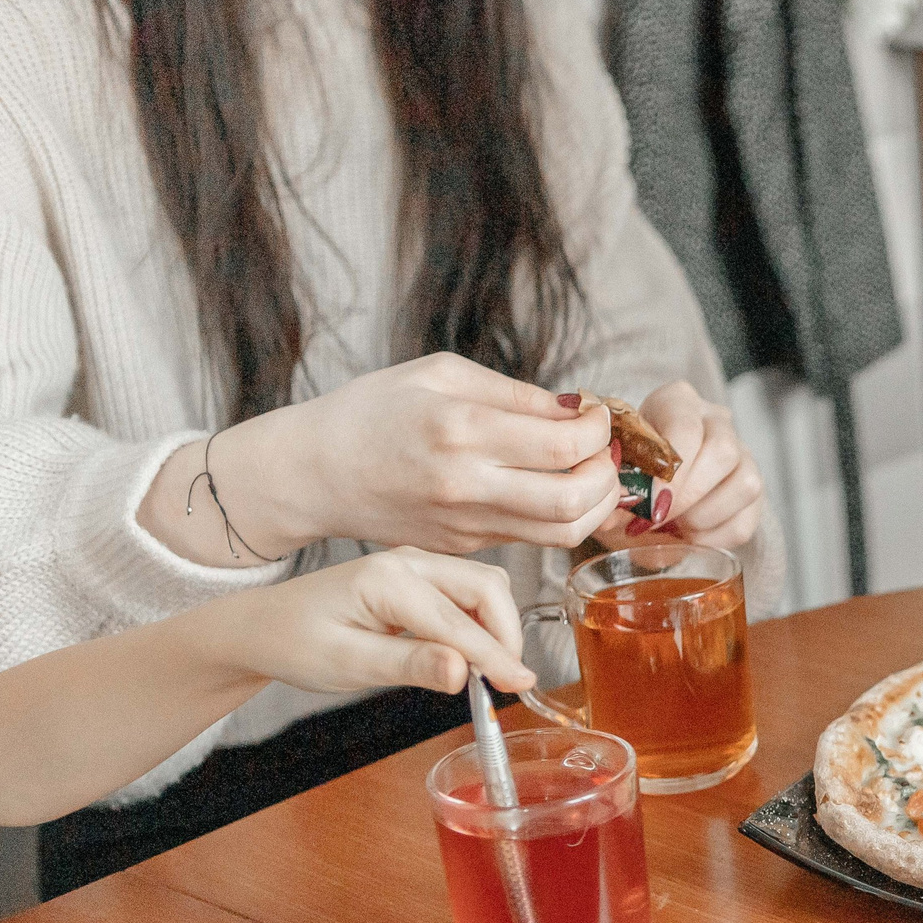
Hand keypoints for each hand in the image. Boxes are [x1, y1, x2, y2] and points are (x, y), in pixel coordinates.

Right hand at [219, 355, 625, 558]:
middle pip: (572, 500)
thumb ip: (514, 394)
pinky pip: (533, 539)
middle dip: (606, 473)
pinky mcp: (467, 546)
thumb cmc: (372, 411)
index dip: (598, 430)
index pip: (562, 445)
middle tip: (604, 449)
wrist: (315, 473)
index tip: (598, 415)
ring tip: (592, 472)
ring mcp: (467, 524)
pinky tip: (558, 487)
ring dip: (595, 504)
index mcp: (460, 431)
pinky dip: (562, 516)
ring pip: (563, 532)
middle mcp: (466, 485)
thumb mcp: (439, 375)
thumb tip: (576, 408)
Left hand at [227, 551, 536, 697]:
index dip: (497, 656)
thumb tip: (462, 671)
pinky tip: (466, 653)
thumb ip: (409, 664)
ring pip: (484, 587)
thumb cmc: (296, 644)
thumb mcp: (348, 664)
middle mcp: (407, 562)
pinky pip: (467, 593)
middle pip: (487, 587)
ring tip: (485, 671)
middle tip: (505, 681)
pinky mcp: (418, 577)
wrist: (263, 627)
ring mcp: (414, 564)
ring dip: (496, 626)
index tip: (522, 686)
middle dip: (505, 633)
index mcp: (388, 579)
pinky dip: (480, 622)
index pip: (461, 620)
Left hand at [592, 381, 765, 552]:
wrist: (646, 480)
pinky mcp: (753, 494)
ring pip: (746, 485)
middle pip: (724, 452)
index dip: (670, 471)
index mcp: (679, 402)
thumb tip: (611, 517)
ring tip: (674, 526)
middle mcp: (718, 422)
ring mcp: (743, 456)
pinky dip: (714, 538)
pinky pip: (744, 522)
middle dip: (689, 495)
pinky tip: (688, 536)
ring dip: (705, 517)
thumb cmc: (628, 467)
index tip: (650, 501)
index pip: (686, 428)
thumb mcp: (615, 467)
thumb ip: (614, 488)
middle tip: (658, 518)